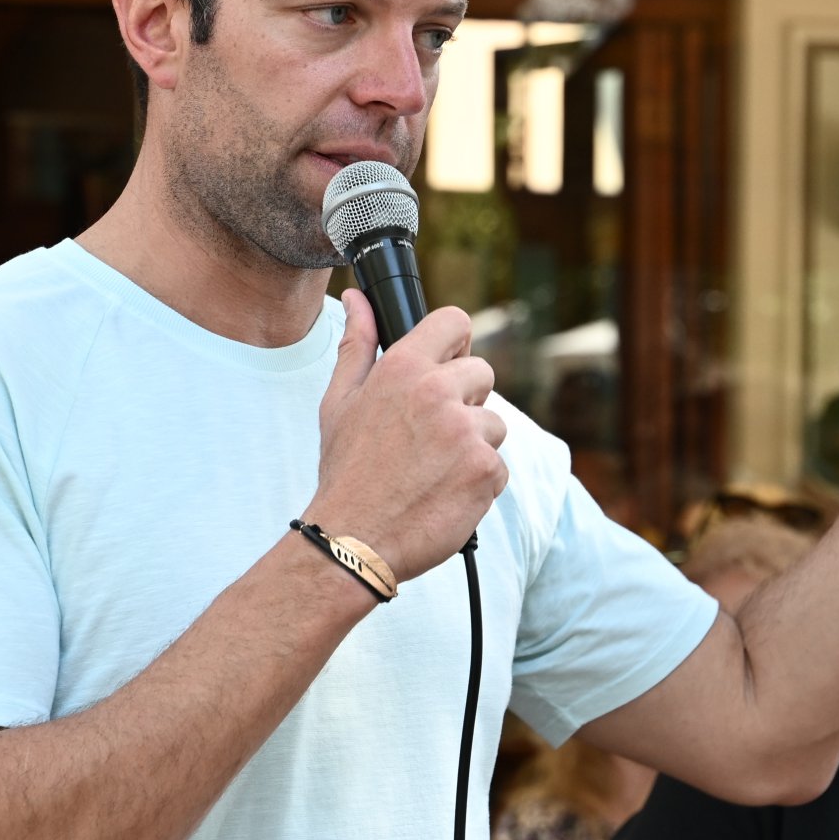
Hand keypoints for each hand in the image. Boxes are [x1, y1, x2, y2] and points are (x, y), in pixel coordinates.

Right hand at [307, 290, 508, 581]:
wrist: (354, 540)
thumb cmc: (346, 472)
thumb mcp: (340, 402)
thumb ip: (356, 345)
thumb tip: (356, 299)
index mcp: (403, 368)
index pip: (454, 322)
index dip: (455, 344)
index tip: (448, 365)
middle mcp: (439, 393)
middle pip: (483, 374)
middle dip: (465, 401)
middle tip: (429, 437)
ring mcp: (467, 432)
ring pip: (494, 424)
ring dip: (473, 445)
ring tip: (432, 471)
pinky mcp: (487, 470)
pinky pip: (499, 465)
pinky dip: (478, 482)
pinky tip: (444, 494)